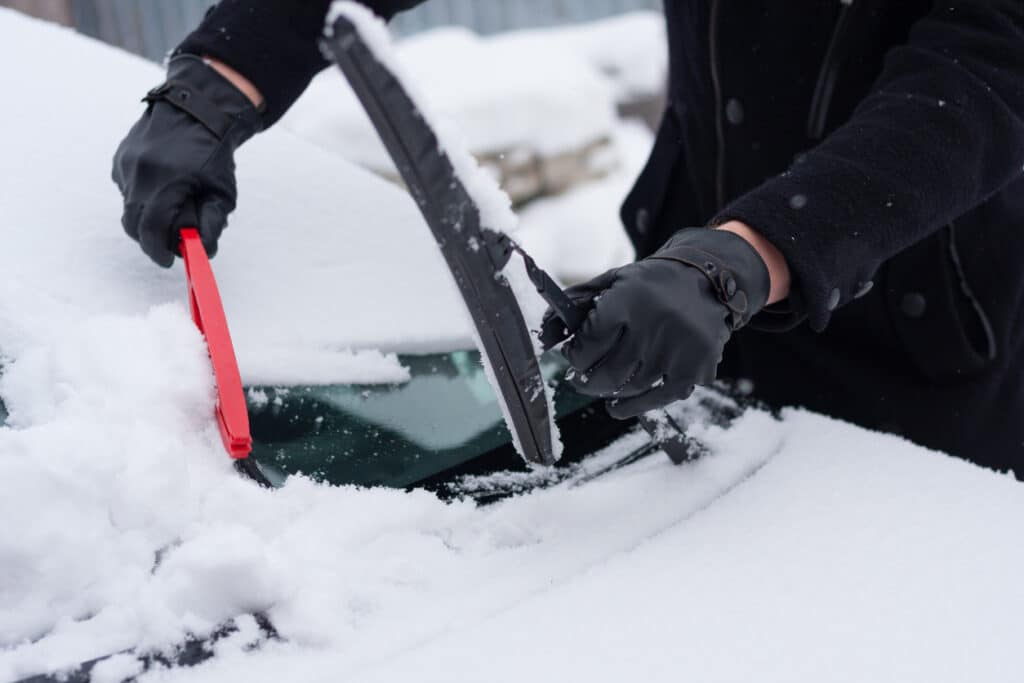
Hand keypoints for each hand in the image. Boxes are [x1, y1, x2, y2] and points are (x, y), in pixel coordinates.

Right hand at [111, 55, 261, 266]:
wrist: (197, 109)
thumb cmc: (215, 153)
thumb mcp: (223, 192)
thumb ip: (212, 223)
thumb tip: (202, 251)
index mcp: (167, 182)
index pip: (151, 231)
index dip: (158, 251)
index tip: (167, 261)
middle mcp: (140, 173)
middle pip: (134, 223)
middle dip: (150, 239)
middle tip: (168, 244)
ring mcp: (126, 164)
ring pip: (129, 206)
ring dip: (147, 215)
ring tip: (172, 207)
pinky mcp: (120, 158)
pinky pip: (127, 188)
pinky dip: (142, 196)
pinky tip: (163, 186)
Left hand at [559, 228, 770, 417]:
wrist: (710, 280)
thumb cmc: (652, 284)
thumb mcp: (614, 280)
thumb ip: (578, 302)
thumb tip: (545, 335)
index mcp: (629, 300)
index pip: (590, 342)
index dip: (575, 355)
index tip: (574, 355)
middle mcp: (654, 326)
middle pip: (607, 372)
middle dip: (586, 380)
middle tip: (579, 379)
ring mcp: (677, 351)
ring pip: (630, 388)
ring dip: (608, 393)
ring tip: (600, 388)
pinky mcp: (694, 369)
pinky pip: (658, 398)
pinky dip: (633, 407)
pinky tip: (617, 406)